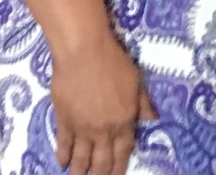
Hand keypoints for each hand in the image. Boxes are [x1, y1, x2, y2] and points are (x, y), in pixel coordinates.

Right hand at [51, 36, 156, 174]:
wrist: (84, 53)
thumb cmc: (114, 62)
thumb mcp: (136, 81)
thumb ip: (143, 103)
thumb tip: (153, 119)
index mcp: (124, 120)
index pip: (123, 151)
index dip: (120, 167)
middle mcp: (103, 129)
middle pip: (102, 161)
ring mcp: (82, 127)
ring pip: (81, 158)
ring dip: (80, 171)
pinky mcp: (63, 120)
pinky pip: (63, 143)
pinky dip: (63, 155)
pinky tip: (62, 162)